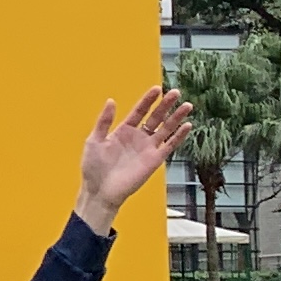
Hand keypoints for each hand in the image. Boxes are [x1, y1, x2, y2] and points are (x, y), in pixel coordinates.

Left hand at [74, 87, 191, 232]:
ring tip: (187, 105)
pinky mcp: (155, 160)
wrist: (100, 191)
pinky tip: (187, 126)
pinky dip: (178, 136)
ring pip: (165, 129)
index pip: (139, 111)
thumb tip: (111, 100)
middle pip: (155, 117)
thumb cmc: (93, 167)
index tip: (157, 89)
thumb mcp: (94, 140)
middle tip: (176, 93)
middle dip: (165, 105)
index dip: (148, 100)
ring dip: (176, 118)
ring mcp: (147, 148)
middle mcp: (138, 137)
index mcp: (123, 131)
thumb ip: (104, 121)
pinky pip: (169, 146)